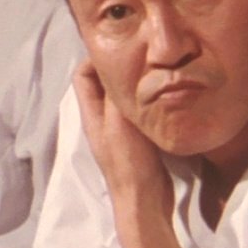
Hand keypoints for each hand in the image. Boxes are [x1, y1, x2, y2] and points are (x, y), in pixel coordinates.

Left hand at [72, 61, 171, 224]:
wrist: (143, 201)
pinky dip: (148, 101)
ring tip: (156, 70)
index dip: (95, 59)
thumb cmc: (128, 163)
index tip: (119, 46)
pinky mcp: (137, 141)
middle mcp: (101, 121)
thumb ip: (116, 96)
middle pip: (104, 84)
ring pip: (123, 98)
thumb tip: (113, 65)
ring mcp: (119, 131)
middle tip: (142, 54)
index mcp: (92, 115)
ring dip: (136, 84)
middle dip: (119, 67)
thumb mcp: (120, 123)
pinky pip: (139, 112)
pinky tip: (165, 97)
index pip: (83, 76)